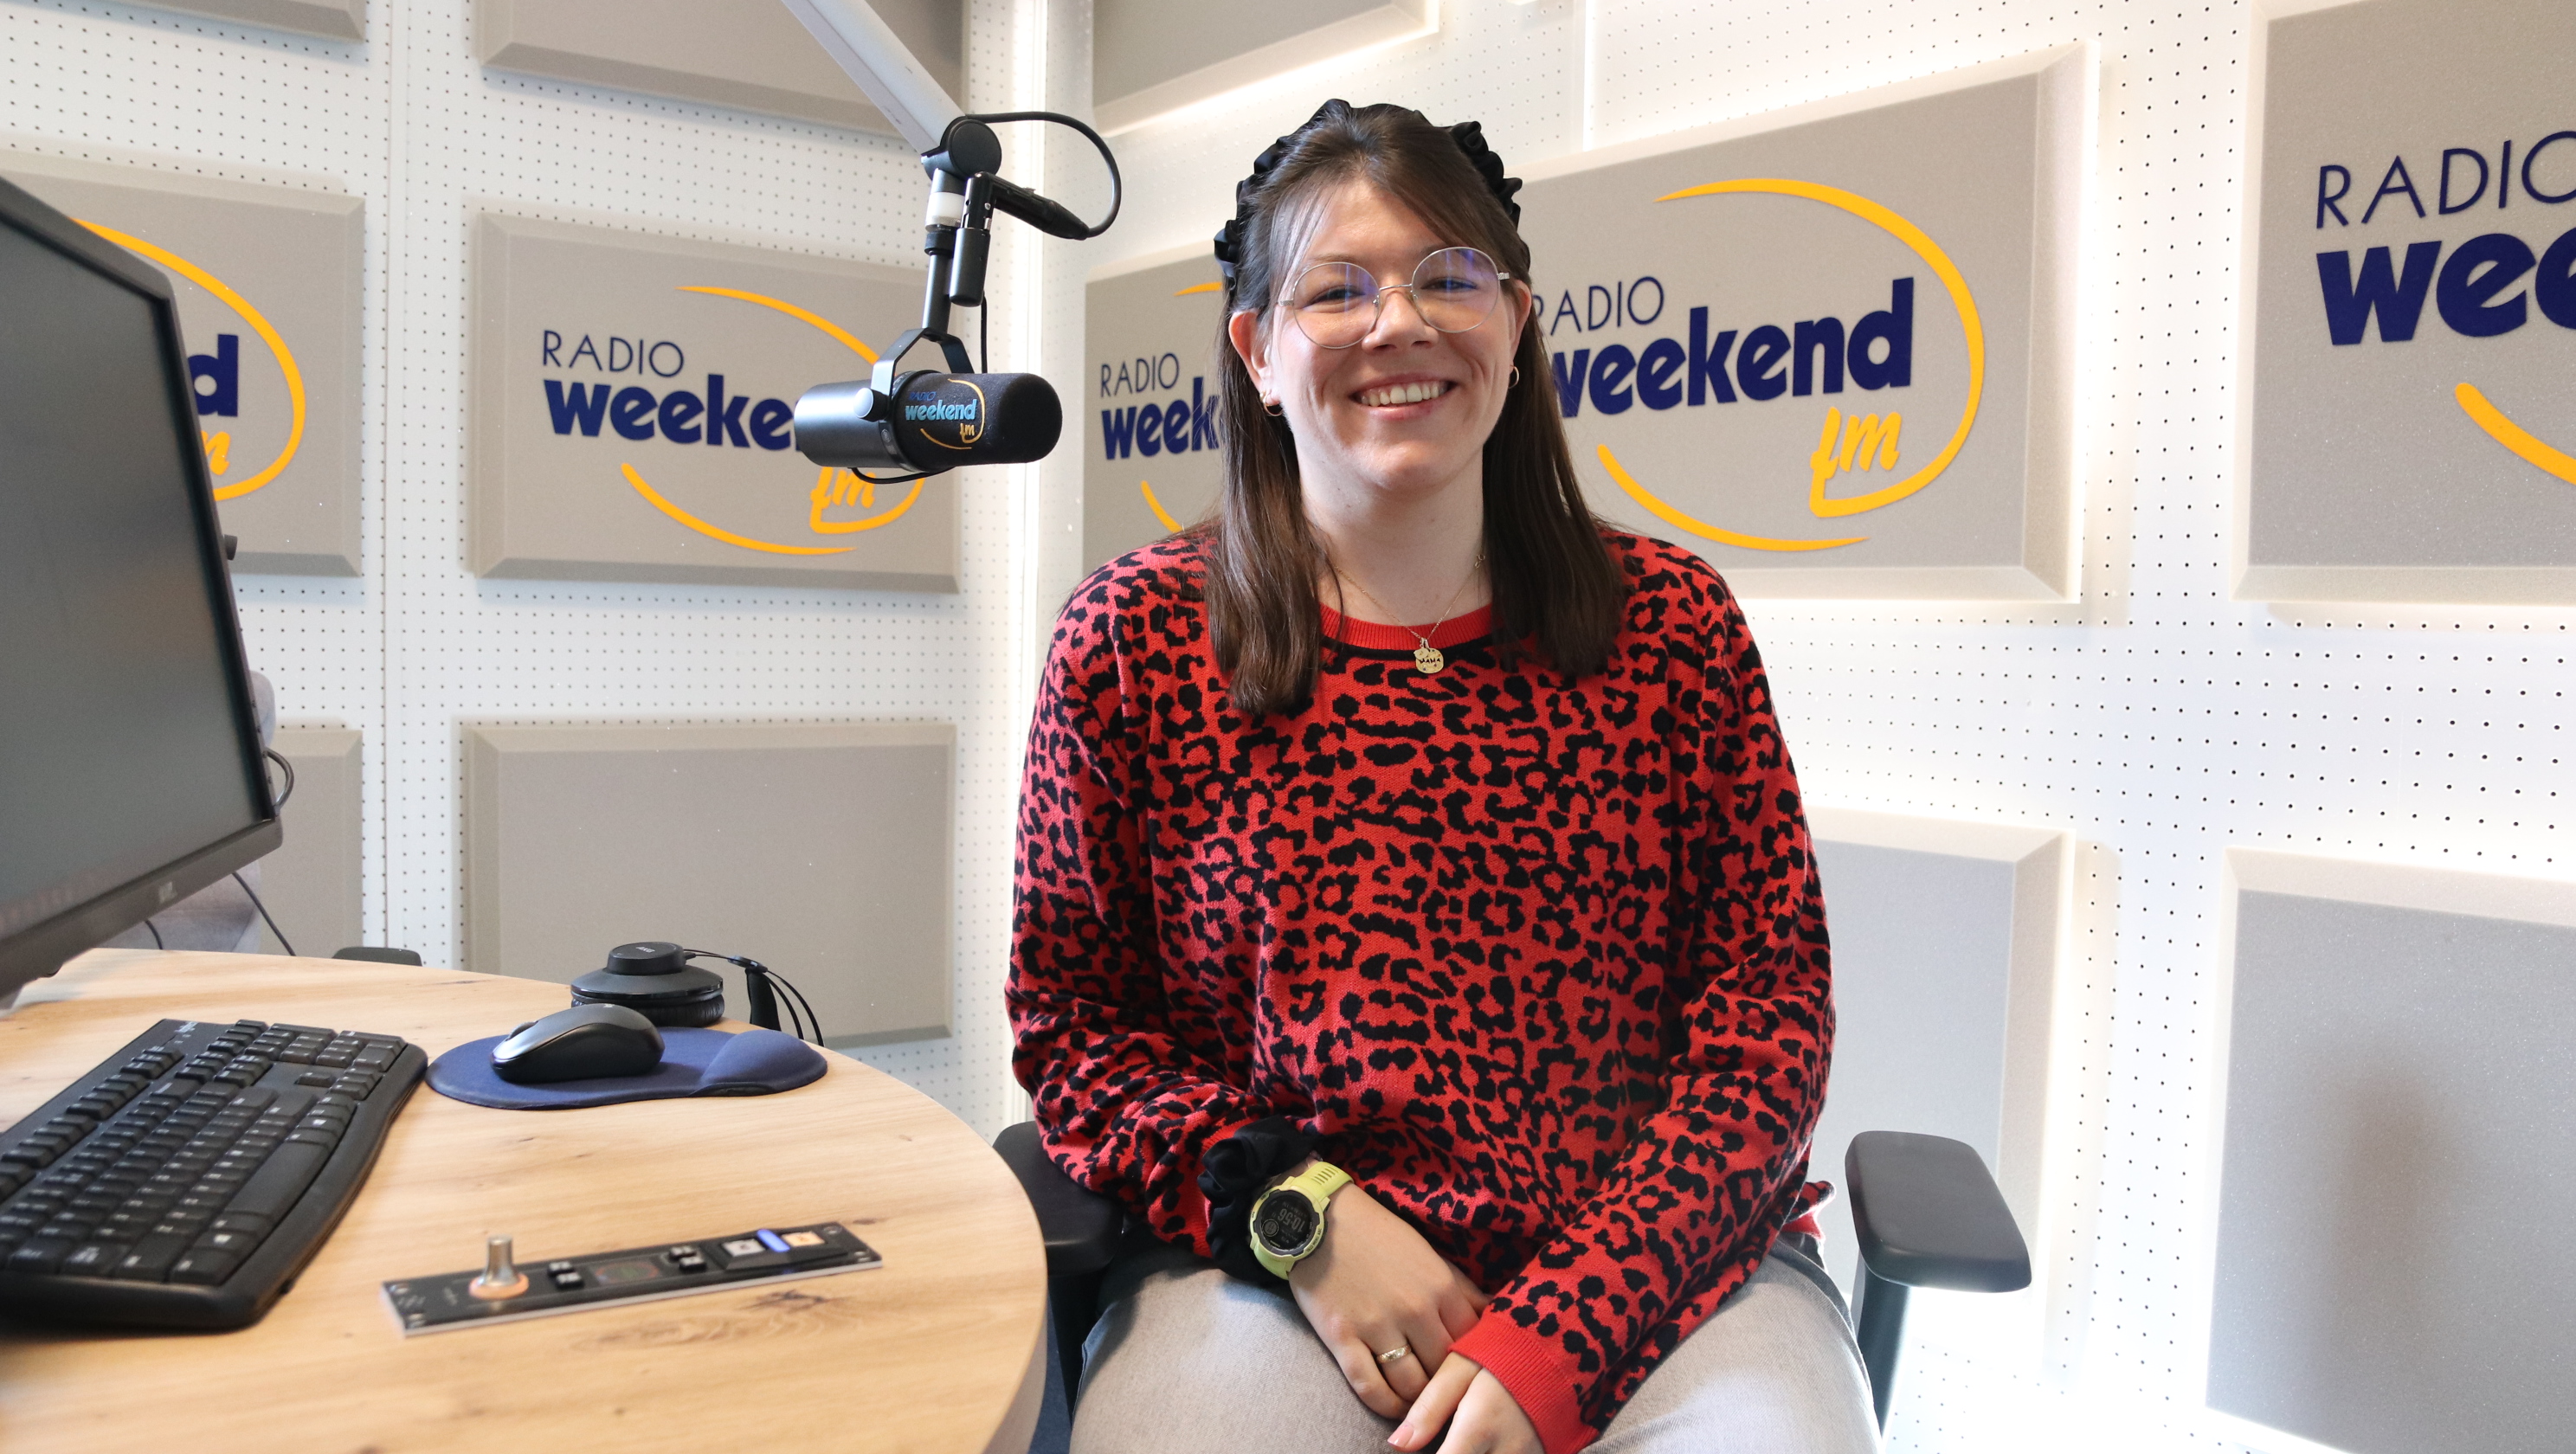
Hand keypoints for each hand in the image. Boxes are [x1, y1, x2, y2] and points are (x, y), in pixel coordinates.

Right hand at [1286, 1175, 1488, 1416]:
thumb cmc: (1378, 1234)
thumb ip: (1460, 1287)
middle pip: (1445, 1367)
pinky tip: (1394, 1406)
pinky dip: (1386, 1404)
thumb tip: (1493, 1314)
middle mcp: (1414, 1309)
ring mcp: (1378, 1325)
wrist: (1319, 1218)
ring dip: (1419, 1398)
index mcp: (1440, 1286)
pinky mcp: (1343, 1337)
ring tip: (1420, 1401)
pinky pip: (1371, 1387)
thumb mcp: (1429, 1253)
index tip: (1470, 1369)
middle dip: (1448, 1383)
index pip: (1473, 1340)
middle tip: (1446, 1390)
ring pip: (1412, 1384)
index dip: (1474, 1360)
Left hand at [1388, 1354, 1540, 1453]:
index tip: (1417, 1452)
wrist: (1566, 1343)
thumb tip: (1398, 1444)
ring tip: (1463, 1439)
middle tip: (1447, 1439)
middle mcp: (1506, 1451)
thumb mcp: (1462, 1367)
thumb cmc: (1507, 1349)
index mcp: (1479, 1429)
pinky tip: (1484, 1442)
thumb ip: (1430, 1407)